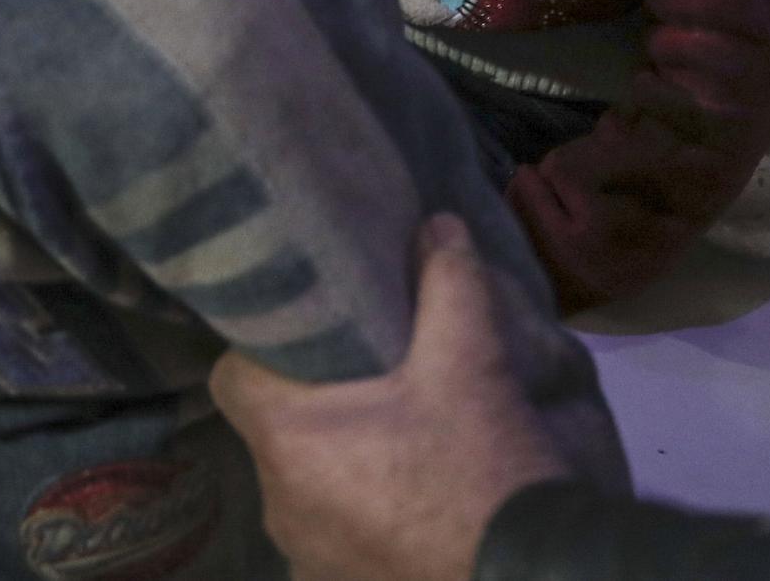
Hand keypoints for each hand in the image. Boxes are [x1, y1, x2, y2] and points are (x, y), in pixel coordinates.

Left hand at [209, 215, 570, 580]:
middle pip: (273, 433)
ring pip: (302, 490)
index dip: (263, 353)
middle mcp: (277, 502)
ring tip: (392, 445)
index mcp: (286, 439)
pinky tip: (404, 507)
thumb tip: (437, 224)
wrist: (537, 578)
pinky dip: (357, 522)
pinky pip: (329, 542)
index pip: (232, 378)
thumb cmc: (485, 470)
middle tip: (365, 385)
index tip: (309, 339)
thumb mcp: (473, 365)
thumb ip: (448, 286)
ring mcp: (303, 558)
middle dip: (310, 409)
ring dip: (335, 469)